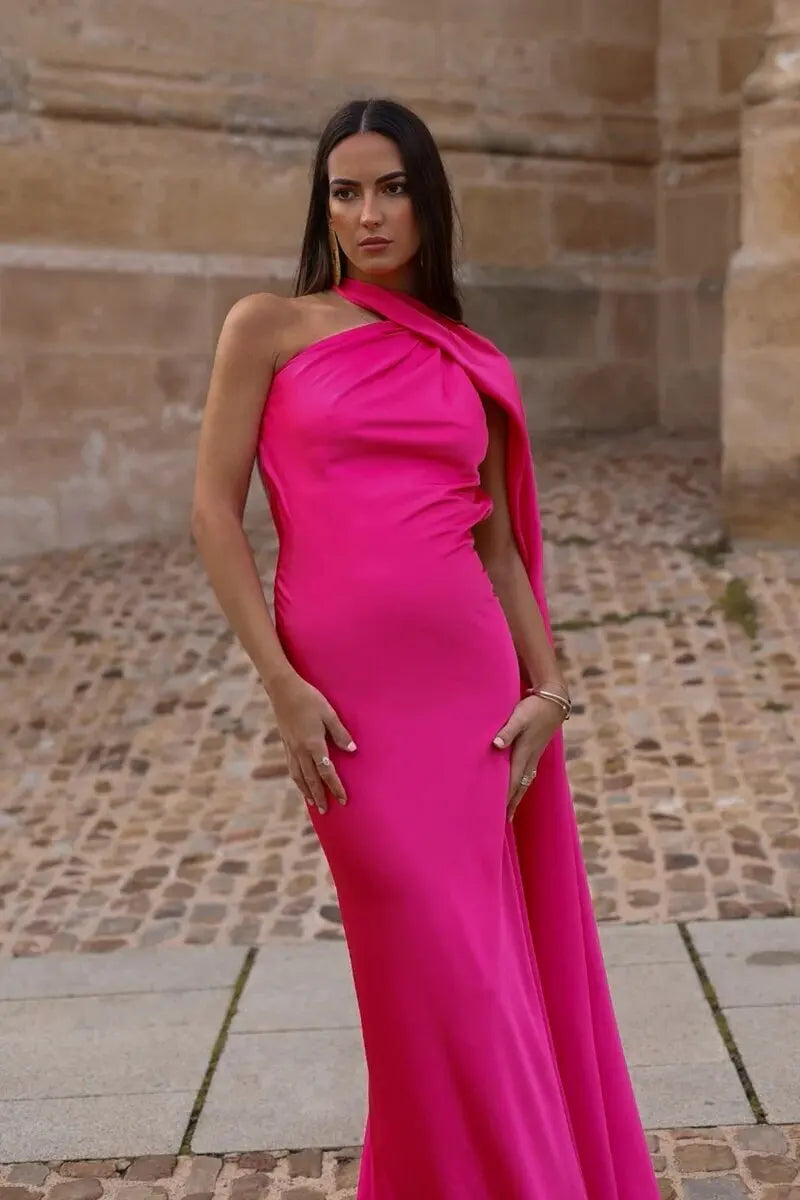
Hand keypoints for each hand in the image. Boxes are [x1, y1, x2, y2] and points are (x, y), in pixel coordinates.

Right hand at [267, 671, 356, 813]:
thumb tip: (352, 750)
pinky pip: (292, 768)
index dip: (335, 787)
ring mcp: (291, 749)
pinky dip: (297, 779)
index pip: (327, 772)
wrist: (283, 690)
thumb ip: (340, 733)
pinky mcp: (286, 744)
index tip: (343, 800)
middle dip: (320, 796)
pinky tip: (300, 782)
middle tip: (326, 810)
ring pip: (299, 776)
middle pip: (311, 779)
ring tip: (312, 803)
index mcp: (314, 744)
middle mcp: (300, 751)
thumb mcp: (329, 713)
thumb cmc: (309, 699)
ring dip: (306, 791)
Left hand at [492, 694, 563, 821]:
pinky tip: (517, 788)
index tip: (498, 814)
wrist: (553, 701)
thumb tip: (496, 745)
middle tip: (504, 822)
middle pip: (519, 787)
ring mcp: (534, 756)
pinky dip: (521, 785)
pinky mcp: (534, 751)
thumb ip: (507, 731)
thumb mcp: (518, 717)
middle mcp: (529, 758)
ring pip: (524, 782)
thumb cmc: (533, 708)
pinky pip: (527, 774)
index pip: (512, 781)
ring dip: (517, 797)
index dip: (505, 798)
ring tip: (510, 812)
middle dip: (512, 804)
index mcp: (523, 753)